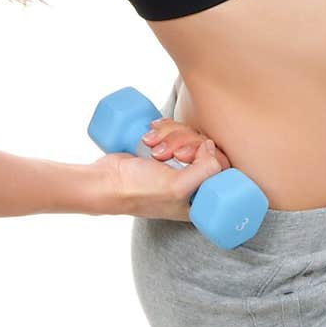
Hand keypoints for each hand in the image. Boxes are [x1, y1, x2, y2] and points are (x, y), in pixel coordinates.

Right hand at [93, 135, 227, 220]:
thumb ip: (205, 170)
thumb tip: (211, 146)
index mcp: (198, 198)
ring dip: (169, 134)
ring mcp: (176, 165)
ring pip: (188, 135)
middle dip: (182, 142)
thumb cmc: (138, 191)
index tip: (187, 156)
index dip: (207, 155)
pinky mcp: (163, 150)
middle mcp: (190, 182)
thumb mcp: (177, 188)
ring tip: (151, 146)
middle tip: (164, 153)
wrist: (105, 181)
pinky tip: (150, 135)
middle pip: (204, 146)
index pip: (220, 168)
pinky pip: (174, 130)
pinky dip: (163, 128)